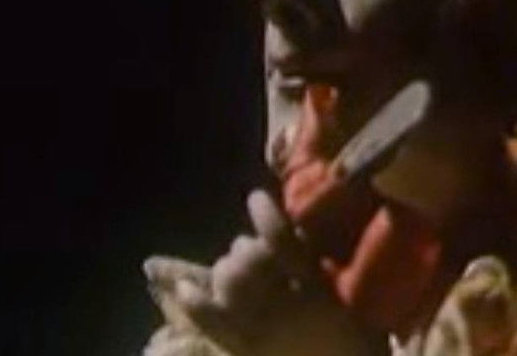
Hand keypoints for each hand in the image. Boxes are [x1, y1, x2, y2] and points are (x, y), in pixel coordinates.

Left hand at [173, 189, 383, 355]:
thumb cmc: (356, 343)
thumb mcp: (352, 300)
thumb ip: (326, 265)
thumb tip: (300, 232)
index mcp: (317, 287)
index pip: (281, 240)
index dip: (265, 215)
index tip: (255, 197)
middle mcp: (283, 304)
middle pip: (247, 257)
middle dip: (247, 248)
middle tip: (256, 250)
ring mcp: (261, 329)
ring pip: (227, 281)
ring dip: (227, 269)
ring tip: (234, 271)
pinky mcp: (248, 351)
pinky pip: (214, 326)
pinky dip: (198, 305)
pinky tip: (183, 288)